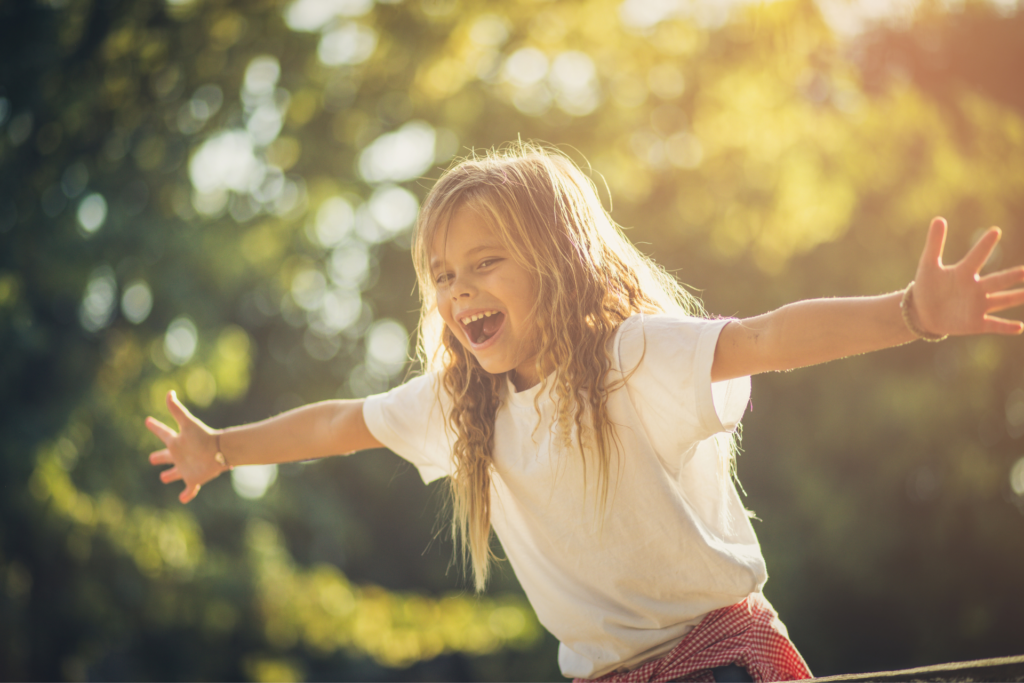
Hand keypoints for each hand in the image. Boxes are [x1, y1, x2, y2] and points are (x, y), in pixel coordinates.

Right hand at [145, 390, 226, 502]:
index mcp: (177, 442)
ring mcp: (186, 469)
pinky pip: (189, 490)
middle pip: (167, 456)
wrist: (222, 452)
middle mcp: (180, 456)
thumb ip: (177, 410)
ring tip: (163, 477)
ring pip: (176, 473)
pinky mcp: (194, 480)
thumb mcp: (188, 424)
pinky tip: (183, 499)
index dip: (156, 427)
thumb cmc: (204, 438)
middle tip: (151, 458)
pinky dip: (187, 494)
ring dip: (170, 475)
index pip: (164, 433)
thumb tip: (169, 393)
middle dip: (159, 457)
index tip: (148, 421)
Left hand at [911, 217, 1023, 337]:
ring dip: (1016, 297)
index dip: (983, 245)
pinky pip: (993, 324)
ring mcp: (977, 305)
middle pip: (997, 280)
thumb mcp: (928, 265)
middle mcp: (976, 288)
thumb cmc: (927, 286)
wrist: (921, 312)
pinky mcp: (975, 323)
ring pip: (1001, 300)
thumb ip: (934, 243)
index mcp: (964, 273)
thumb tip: (938, 218)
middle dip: (1012, 275)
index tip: (995, 231)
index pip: (975, 257)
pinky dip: (1005, 326)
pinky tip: (1019, 327)